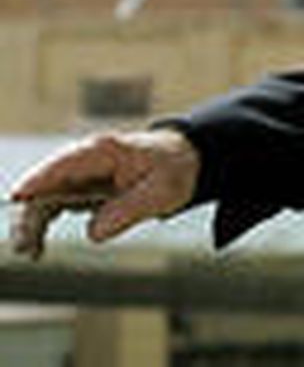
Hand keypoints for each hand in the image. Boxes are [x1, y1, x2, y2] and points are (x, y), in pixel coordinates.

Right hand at [8, 129, 199, 258]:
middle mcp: (86, 160)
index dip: (38, 180)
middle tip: (27, 247)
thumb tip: (92, 233)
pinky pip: (53, 205)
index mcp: (104, 151)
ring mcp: (81, 173)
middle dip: (31, 214)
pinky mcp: (81, 188)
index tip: (18, 197)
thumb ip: (129, 211)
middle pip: (46, 185)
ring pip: (44, 198)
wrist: (185, 162)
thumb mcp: (163, 192)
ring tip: (30, 252)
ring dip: (32, 224)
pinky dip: (43, 224)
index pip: (62, 165)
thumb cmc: (174, 171)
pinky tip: (37, 247)